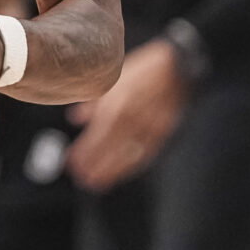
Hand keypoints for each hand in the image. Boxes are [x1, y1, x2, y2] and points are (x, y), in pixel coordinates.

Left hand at [67, 38, 186, 192]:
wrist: (178, 66)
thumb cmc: (143, 69)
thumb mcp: (112, 78)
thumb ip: (94, 101)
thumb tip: (76, 118)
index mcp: (118, 104)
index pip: (97, 135)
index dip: (84, 151)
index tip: (71, 162)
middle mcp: (133, 120)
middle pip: (110, 148)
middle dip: (94, 164)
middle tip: (80, 178)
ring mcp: (150, 128)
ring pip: (127, 156)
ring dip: (111, 171)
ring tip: (96, 183)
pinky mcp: (164, 133)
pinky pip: (146, 154)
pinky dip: (132, 166)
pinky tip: (122, 173)